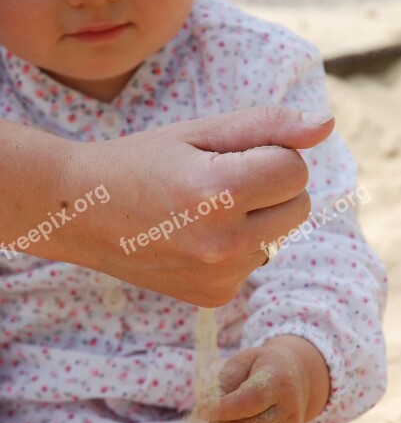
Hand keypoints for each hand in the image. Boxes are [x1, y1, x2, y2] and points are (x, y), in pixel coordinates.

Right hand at [2, 107, 333, 305]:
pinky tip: (195, 238)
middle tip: (218, 181)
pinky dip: (237, 248)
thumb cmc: (139, 162)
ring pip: (278, 236)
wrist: (81, 213)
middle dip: (271, 187)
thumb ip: (267, 126)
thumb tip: (325, 126)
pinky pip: (254, 262)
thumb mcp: (198, 132)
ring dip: (255, 219)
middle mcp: (224, 244)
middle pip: (298, 206)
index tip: (231, 156)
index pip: (297, 170)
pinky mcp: (214, 296)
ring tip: (201, 211)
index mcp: (221, 193)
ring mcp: (219, 277)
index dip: (270, 155)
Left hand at [197, 335, 329, 422]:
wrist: (297, 380)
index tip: (202, 408)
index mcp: (279, 383)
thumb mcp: (243, 360)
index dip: (220, 408)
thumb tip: (207, 410)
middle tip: (212, 415)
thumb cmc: (261, 367)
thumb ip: (225, 381)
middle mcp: (289, 413)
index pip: (249, 402)